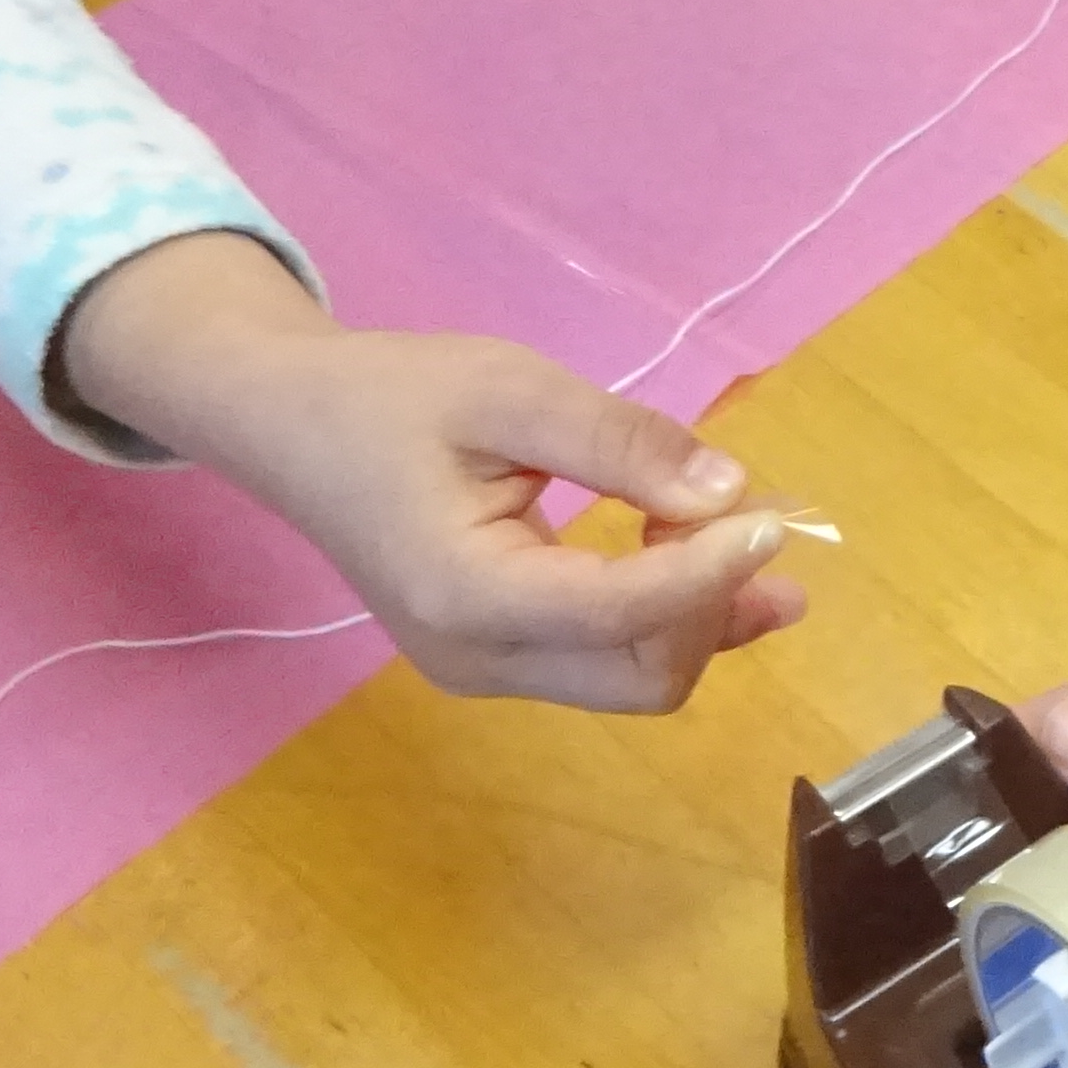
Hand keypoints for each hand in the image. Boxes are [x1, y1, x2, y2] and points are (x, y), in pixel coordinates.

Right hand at [59, 235, 808, 710]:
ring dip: (702, 612)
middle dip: (712, 601)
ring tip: (745, 528)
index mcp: (466, 594)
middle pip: (642, 672)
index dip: (712, 572)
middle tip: (745, 509)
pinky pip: (606, 661)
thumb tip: (728, 491)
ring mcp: (483, 668)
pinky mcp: (496, 656)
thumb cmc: (393, 396)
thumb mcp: (511, 389)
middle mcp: (475, 656)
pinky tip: (719, 563)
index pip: (622, 614)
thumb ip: (619, 441)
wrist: (293, 426)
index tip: (774, 515)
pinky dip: (671, 616)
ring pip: (633, 677)